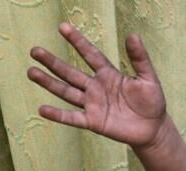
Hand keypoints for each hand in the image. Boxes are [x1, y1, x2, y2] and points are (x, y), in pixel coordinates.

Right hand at [28, 23, 167, 147]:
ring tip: (31, 72)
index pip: (90, 54)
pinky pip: (73, 117)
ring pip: (67, 92)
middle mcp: (96, 87)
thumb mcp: (148, 78)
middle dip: (52, 62)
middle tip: (34, 50)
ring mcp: (93, 104)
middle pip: (70, 72)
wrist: (154, 129)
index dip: (77, 41)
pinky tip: (42, 109)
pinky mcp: (93, 121)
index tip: (62, 27)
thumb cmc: (152, 102)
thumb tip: (133, 35)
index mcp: (108, 74)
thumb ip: (139, 59)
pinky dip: (58, 115)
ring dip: (49, 83)